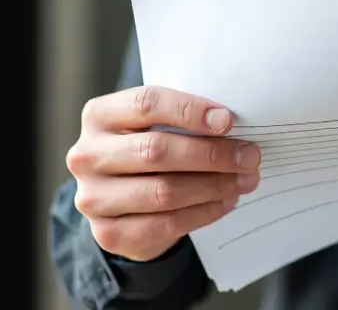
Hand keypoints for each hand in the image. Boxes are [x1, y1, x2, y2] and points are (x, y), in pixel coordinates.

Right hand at [67, 86, 261, 261]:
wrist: (121, 194)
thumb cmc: (150, 142)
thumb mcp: (158, 121)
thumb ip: (184, 116)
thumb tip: (232, 122)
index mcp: (99, 114)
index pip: (146, 103)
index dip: (190, 111)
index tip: (228, 120)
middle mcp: (88, 155)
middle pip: (156, 150)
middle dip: (211, 154)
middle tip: (250, 155)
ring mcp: (93, 197)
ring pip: (163, 191)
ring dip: (214, 185)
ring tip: (245, 179)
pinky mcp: (107, 233)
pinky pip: (163, 224)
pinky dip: (203, 212)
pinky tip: (226, 201)